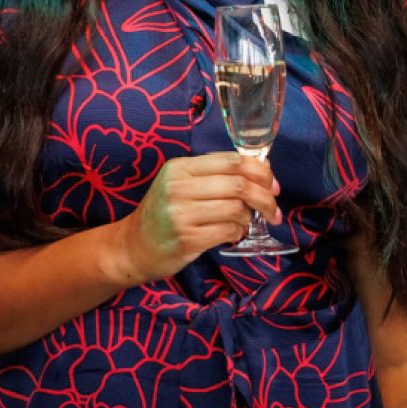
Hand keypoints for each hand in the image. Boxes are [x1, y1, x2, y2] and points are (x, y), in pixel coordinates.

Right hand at [111, 153, 280, 284]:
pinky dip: (238, 233)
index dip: (260, 171)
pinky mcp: (187, 239)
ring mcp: (182, 214)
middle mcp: (179, 187)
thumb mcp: (180, 184)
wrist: (133, 246)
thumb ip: (214, 175)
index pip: (232, 161)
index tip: (273, 184)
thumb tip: (261, 169)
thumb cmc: (163, 213)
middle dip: (264, 197)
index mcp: (180, 167)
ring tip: (245, 222)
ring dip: (249, 217)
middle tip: (273, 209)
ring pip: (237, 209)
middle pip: (239, 184)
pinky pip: (228, 231)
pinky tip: (232, 234)